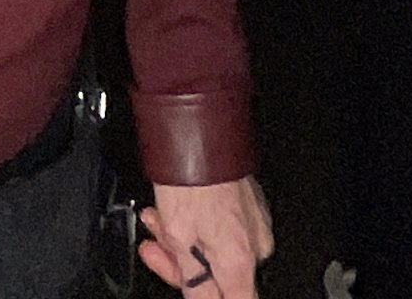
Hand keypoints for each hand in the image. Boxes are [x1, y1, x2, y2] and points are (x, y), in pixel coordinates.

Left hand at [139, 177, 272, 295]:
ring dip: (182, 240)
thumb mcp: (179, 238)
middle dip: (181, 265)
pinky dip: (196, 224)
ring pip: (215, 250)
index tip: (195, 294)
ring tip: (157, 220)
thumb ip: (194, 282)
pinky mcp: (247, 205)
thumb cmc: (189, 176)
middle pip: (219, 278)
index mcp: (240, 261)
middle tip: (155, 248)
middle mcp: (256, 245)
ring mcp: (254, 223)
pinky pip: (222, 228)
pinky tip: (172, 211)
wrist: (198, 129)